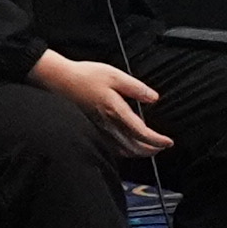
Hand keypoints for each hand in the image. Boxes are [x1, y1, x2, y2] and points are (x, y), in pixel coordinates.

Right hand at [32, 48, 169, 157]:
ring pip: (123, 151)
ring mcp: (99, 131)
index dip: (157, 140)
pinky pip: (112, 149)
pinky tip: (128, 148)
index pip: (142, 133)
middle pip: (135, 147)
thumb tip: (153, 98)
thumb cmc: (84, 76)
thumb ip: (136, 88)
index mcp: (116, 111)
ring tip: (150, 150)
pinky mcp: (92, 131)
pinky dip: (125, 152)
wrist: (58, 81)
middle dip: (152, 150)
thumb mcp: (114, 75)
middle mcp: (108, 125)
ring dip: (139, 153)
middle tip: (163, 146)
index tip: (168, 142)